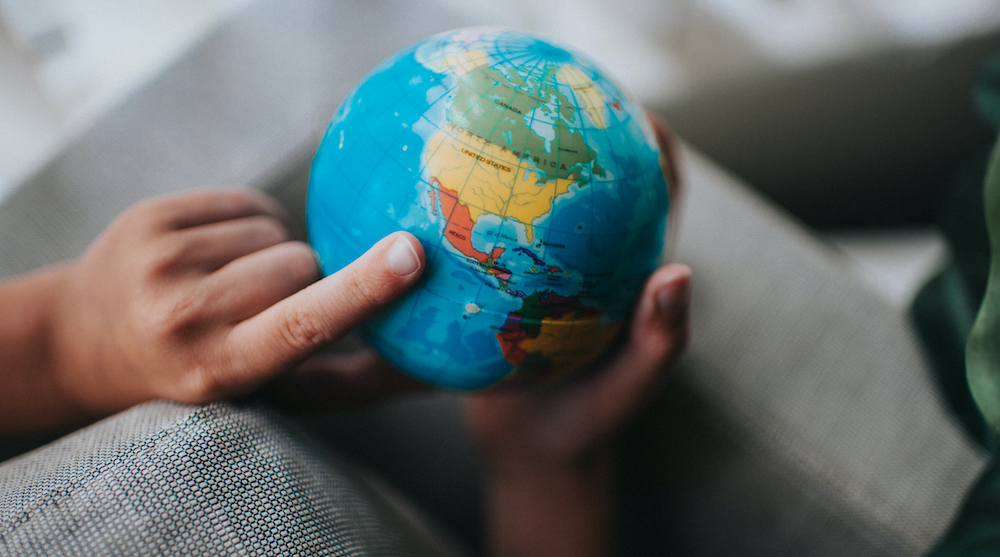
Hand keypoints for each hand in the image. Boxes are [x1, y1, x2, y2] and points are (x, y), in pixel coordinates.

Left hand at [47, 188, 425, 420]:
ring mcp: (158, 260)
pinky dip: (249, 224)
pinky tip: (219, 253)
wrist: (83, 341)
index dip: (363, 289)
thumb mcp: (264, 393)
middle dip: (307, 277)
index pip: (304, 324)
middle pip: (302, 265)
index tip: (410, 255)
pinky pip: (245, 201)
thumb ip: (344, 382)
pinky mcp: (149, 216)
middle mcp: (182, 315)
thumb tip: (435, 373)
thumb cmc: (196, 372)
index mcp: (217, 370)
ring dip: (274, 250)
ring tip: (234, 281)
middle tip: (266, 305)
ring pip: (275, 229)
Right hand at [465, 111, 689, 556]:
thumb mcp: (626, 392)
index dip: (650, 142)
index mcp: (633, 272)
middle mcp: (593, 262)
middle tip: (535, 100)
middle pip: (589, 181)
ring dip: (515, 168)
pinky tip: (428, 204)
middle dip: (570, 134)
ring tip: (477, 131)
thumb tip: (678, 275)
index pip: (656, 189)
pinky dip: (467, 218)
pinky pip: (487, 241)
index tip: (623, 106)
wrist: (536, 456)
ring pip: (534, 207)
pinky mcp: (505, 292)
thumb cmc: (590, 428)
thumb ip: (658, 343)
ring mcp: (547, 274)